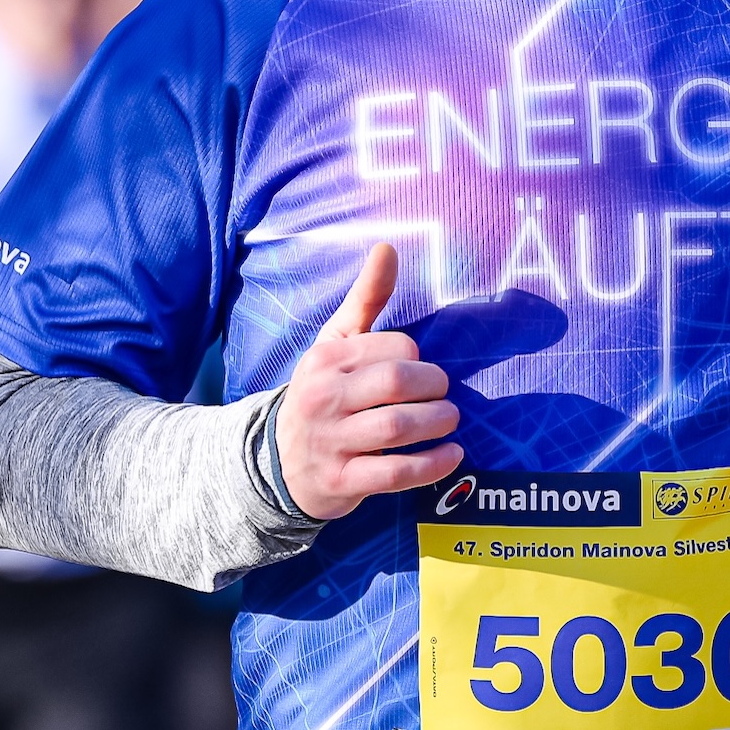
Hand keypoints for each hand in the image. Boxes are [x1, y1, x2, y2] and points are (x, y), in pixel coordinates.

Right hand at [280, 243, 464, 519]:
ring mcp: (330, 442)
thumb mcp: (334, 345)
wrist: (278, 464)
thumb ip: (365, 299)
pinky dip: (432, 465)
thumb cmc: (322, 395)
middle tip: (442, 396)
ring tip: (448, 421)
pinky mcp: (341, 481)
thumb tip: (388, 247)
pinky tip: (452, 456)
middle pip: (398, 383)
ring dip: (437, 423)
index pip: (394, 349)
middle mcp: (322, 397)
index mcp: (325, 359)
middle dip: (434, 388)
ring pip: (398, 426)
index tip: (419, 372)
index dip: (420, 359)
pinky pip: (396, 472)